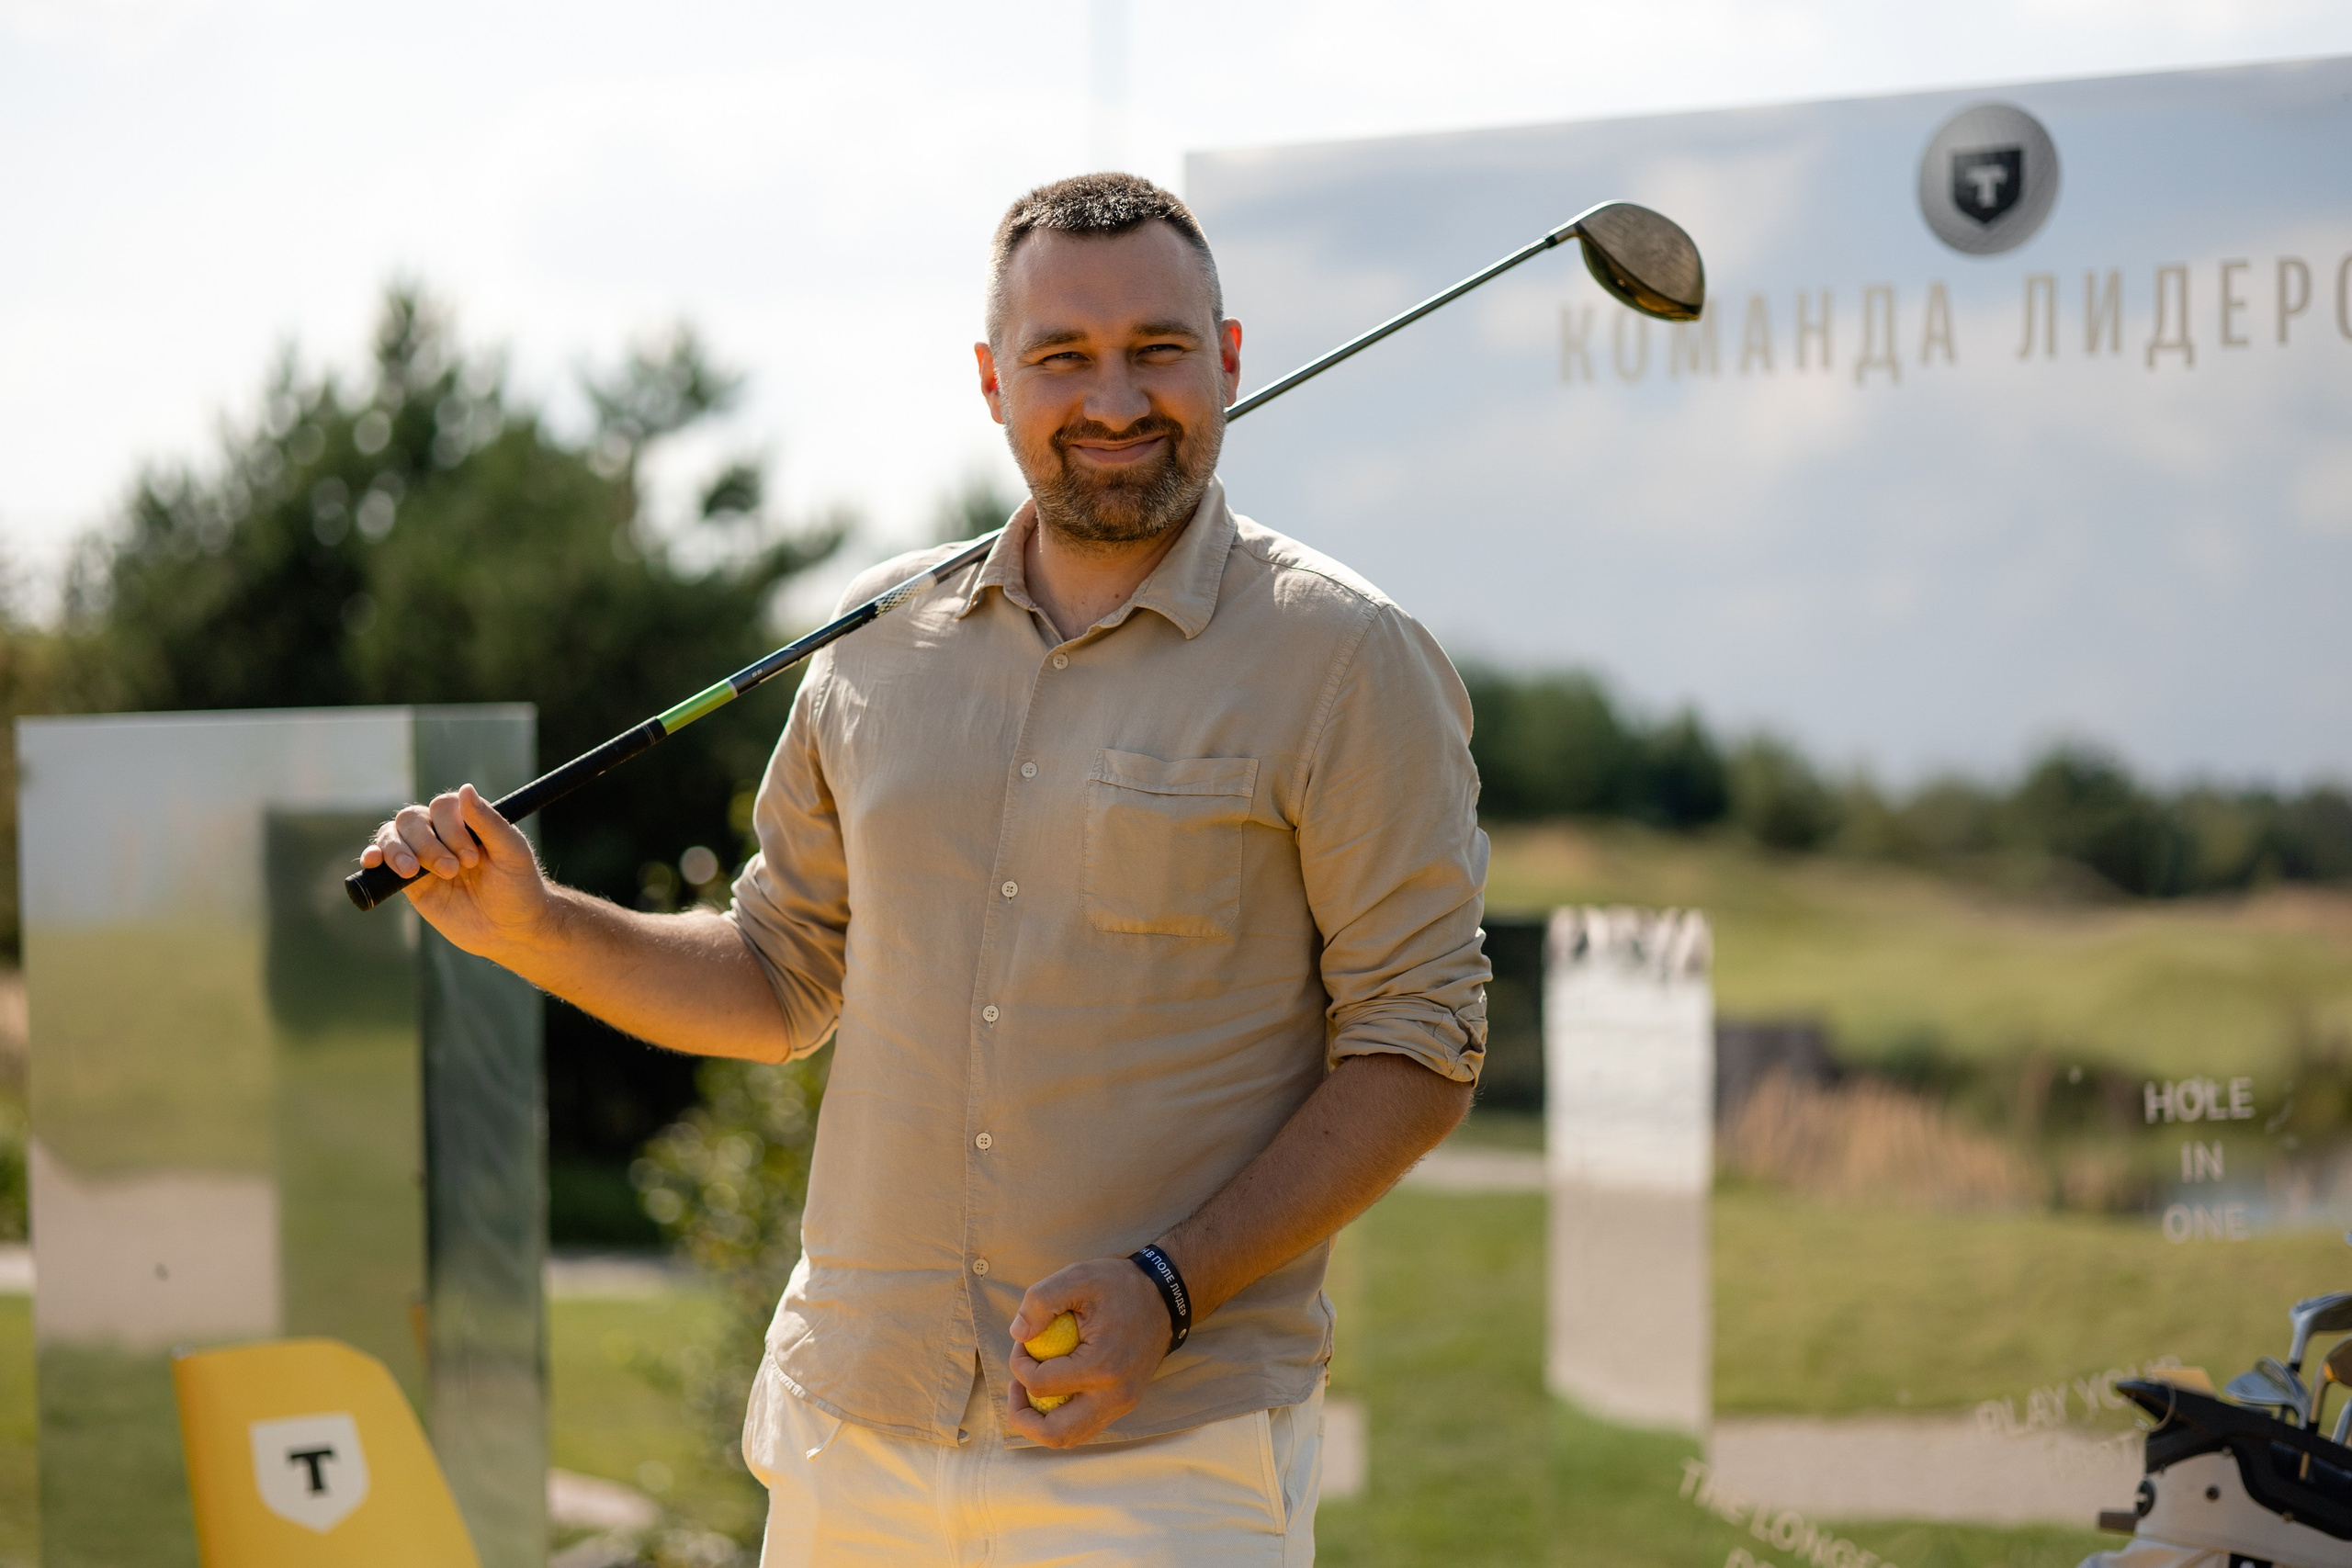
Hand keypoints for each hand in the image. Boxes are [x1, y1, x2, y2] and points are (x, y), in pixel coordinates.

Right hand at [359, 784, 552, 957]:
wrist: (511, 929)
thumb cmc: (518, 886)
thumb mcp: (511, 852)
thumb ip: (488, 822)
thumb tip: (466, 788)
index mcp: (466, 820)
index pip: (442, 806)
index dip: (451, 828)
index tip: (472, 858)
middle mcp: (441, 833)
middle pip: (412, 818)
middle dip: (428, 844)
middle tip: (453, 870)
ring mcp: (422, 855)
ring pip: (393, 835)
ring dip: (398, 850)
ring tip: (412, 872)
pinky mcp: (410, 881)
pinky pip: (382, 862)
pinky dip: (373, 856)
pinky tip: (372, 861)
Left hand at [1005, 1256, 1170, 1447]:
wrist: (1165, 1296)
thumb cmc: (1119, 1285)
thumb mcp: (1078, 1277)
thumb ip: (1040, 1300)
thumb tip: (1018, 1334)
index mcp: (1101, 1366)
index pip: (1040, 1385)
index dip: (1018, 1364)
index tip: (1023, 1342)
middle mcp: (1114, 1395)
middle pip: (1055, 1433)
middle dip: (1022, 1416)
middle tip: (1015, 1387)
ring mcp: (1122, 1404)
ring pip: (1071, 1437)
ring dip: (1041, 1422)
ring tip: (1029, 1391)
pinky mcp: (1125, 1404)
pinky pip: (1085, 1426)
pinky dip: (1061, 1417)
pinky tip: (1053, 1390)